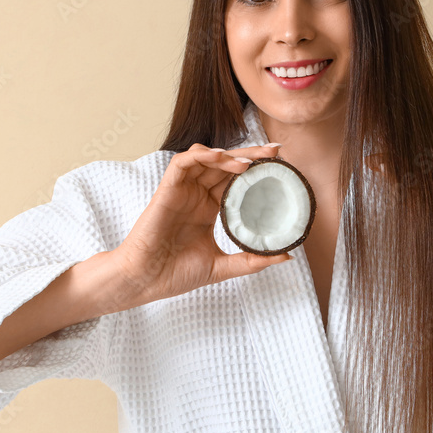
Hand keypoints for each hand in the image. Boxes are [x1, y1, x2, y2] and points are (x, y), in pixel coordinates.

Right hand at [111, 142, 290, 306]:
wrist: (145, 281)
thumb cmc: (176, 274)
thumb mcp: (223, 266)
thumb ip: (252, 260)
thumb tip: (287, 256)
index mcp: (209, 208)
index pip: (235, 180)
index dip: (255, 170)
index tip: (280, 166)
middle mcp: (196, 195)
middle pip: (225, 165)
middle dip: (250, 155)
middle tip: (275, 151)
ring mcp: (182, 191)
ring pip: (205, 158)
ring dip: (228, 154)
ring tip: (249, 161)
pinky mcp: (166, 190)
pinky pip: (182, 163)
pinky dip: (201, 156)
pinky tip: (221, 158)